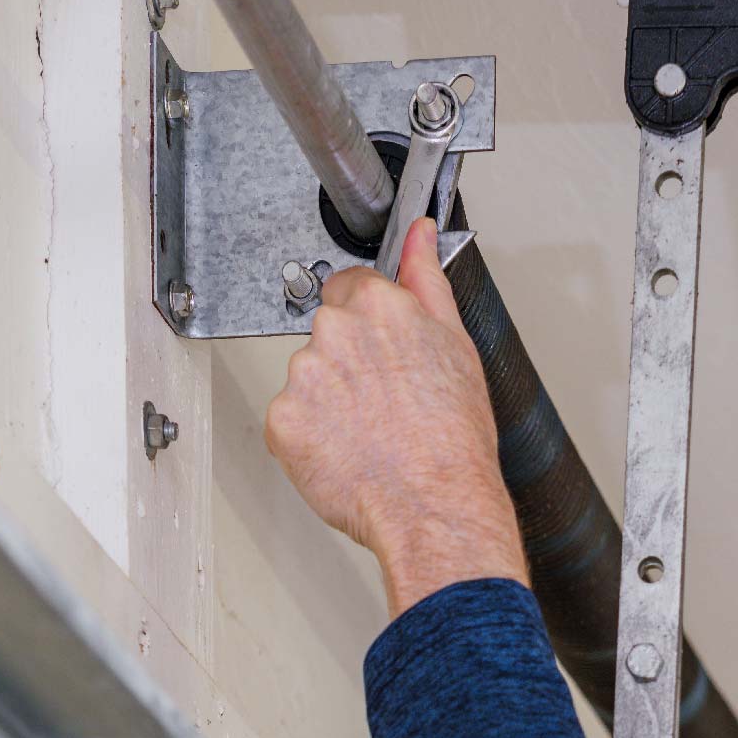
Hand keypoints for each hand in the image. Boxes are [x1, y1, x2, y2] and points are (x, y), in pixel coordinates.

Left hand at [265, 218, 527, 617]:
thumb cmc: (454, 436)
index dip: (369, 321)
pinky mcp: (282, 421)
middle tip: (386, 399)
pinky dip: (310, 437)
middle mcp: (334, 332)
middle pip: (327, 332)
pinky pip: (289, 421)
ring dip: (328, 399)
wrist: (436, 505)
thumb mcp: (456, 343)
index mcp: (380, 306)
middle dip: (348, 360)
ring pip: (307, 377)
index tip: (381, 349)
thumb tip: (420, 233)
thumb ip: (427, 277)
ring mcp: (303, 377)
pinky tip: (347, 451)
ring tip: (371, 431)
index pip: (350, 286)